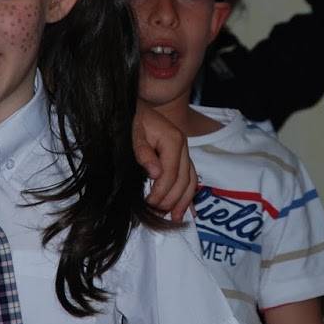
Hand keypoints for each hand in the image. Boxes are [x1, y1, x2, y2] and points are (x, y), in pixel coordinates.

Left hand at [133, 105, 196, 220]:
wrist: (136, 105)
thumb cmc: (132, 118)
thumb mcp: (133, 132)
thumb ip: (143, 152)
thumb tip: (155, 174)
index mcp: (173, 140)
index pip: (171, 173)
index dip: (161, 192)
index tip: (149, 205)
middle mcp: (183, 146)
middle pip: (183, 180)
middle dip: (171, 200)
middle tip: (156, 214)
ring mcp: (184, 151)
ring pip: (190, 180)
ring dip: (184, 201)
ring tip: (175, 218)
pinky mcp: (181, 156)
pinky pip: (189, 177)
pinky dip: (188, 194)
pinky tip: (189, 210)